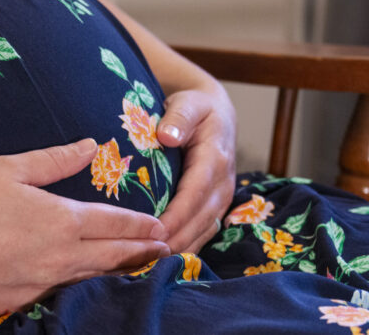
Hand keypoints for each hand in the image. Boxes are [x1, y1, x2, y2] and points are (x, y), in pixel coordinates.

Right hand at [0, 139, 169, 314]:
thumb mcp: (11, 168)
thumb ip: (55, 159)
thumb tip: (91, 145)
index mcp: (62, 220)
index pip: (115, 223)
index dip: (140, 225)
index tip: (160, 227)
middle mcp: (60, 256)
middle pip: (112, 256)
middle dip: (141, 253)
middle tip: (165, 251)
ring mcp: (40, 284)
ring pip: (88, 279)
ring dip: (115, 272)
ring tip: (134, 269)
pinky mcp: (18, 302)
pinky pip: (55, 293)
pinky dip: (74, 287)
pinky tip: (78, 284)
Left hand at [157, 85, 235, 252]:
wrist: (216, 114)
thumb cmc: (195, 108)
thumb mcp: (187, 104)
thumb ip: (178, 118)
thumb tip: (167, 136)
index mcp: (215, 159)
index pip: (195, 194)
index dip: (176, 216)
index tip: (154, 232)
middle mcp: (223, 183)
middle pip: (200, 220)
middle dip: (175, 240)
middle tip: (144, 257)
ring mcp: (222, 198)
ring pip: (203, 231)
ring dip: (179, 249)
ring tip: (150, 264)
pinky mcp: (216, 206)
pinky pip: (203, 232)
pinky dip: (185, 247)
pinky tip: (162, 260)